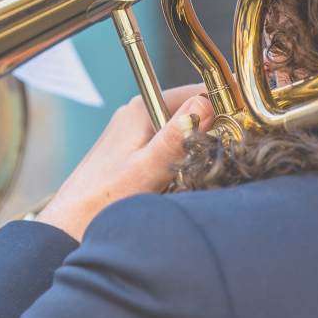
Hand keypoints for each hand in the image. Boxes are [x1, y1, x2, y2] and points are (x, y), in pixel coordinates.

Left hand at [35, 84, 213, 241]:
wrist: (69, 225)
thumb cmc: (103, 200)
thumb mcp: (148, 169)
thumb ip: (176, 136)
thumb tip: (205, 102)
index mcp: (141, 109)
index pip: (195, 91)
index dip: (223, 104)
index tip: (248, 121)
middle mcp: (137, 116)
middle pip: (189, 112)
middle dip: (212, 129)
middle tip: (230, 152)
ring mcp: (134, 135)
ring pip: (180, 132)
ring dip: (196, 149)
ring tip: (204, 171)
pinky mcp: (132, 154)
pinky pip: (167, 149)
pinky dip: (180, 161)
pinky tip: (181, 182)